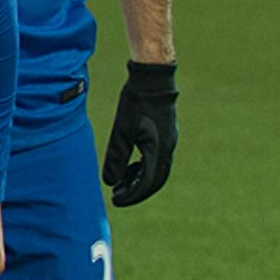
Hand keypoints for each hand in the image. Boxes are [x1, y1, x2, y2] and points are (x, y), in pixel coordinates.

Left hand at [100, 60, 177, 206]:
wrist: (154, 79)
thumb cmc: (136, 102)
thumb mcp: (122, 130)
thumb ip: (117, 157)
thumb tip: (109, 182)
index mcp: (158, 150)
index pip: (147, 183)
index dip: (131, 195)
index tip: (115, 200)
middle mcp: (168, 148)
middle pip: (155, 180)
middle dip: (136, 191)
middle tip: (117, 196)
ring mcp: (170, 141)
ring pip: (158, 170)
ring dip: (140, 180)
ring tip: (121, 183)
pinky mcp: (167, 135)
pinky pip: (158, 159)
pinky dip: (144, 168)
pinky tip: (130, 167)